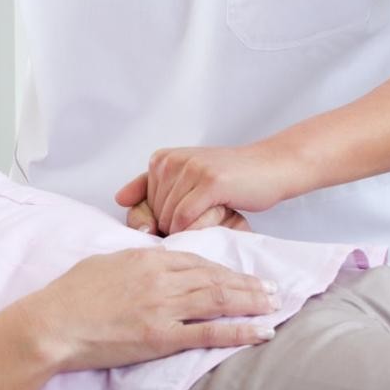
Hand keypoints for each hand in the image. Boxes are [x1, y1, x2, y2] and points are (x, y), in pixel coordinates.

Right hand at [16, 249, 278, 371]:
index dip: (223, 268)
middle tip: (273, 288)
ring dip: (251, 302)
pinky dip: (240, 331)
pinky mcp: (162, 337)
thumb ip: (133, 263)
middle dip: (247, 283)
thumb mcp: (104, 264)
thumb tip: (149, 264)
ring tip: (274, 304)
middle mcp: (161, 279)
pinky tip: (261, 331)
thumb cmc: (70, 296)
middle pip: (215, 278)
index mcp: (146, 259)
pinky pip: (210, 332)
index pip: (195, 260)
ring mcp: (164, 308)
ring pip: (219, 300)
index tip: (241, 273)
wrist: (53, 324)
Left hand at [116, 142, 308, 236]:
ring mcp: (189, 169)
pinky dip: (194, 229)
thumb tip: (119, 200)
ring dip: (186, 230)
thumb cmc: (229, 180)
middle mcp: (170, 161)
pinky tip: (212, 222)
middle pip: (154, 214)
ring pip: (168, 219)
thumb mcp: (186, 180)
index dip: (157, 223)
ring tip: (209, 218)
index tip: (179, 223)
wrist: (270, 167)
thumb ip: (151, 188)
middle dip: (172, 227)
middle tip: (201, 220)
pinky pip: (185, 218)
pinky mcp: (208, 182)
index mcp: (161, 159)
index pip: (139, 206)